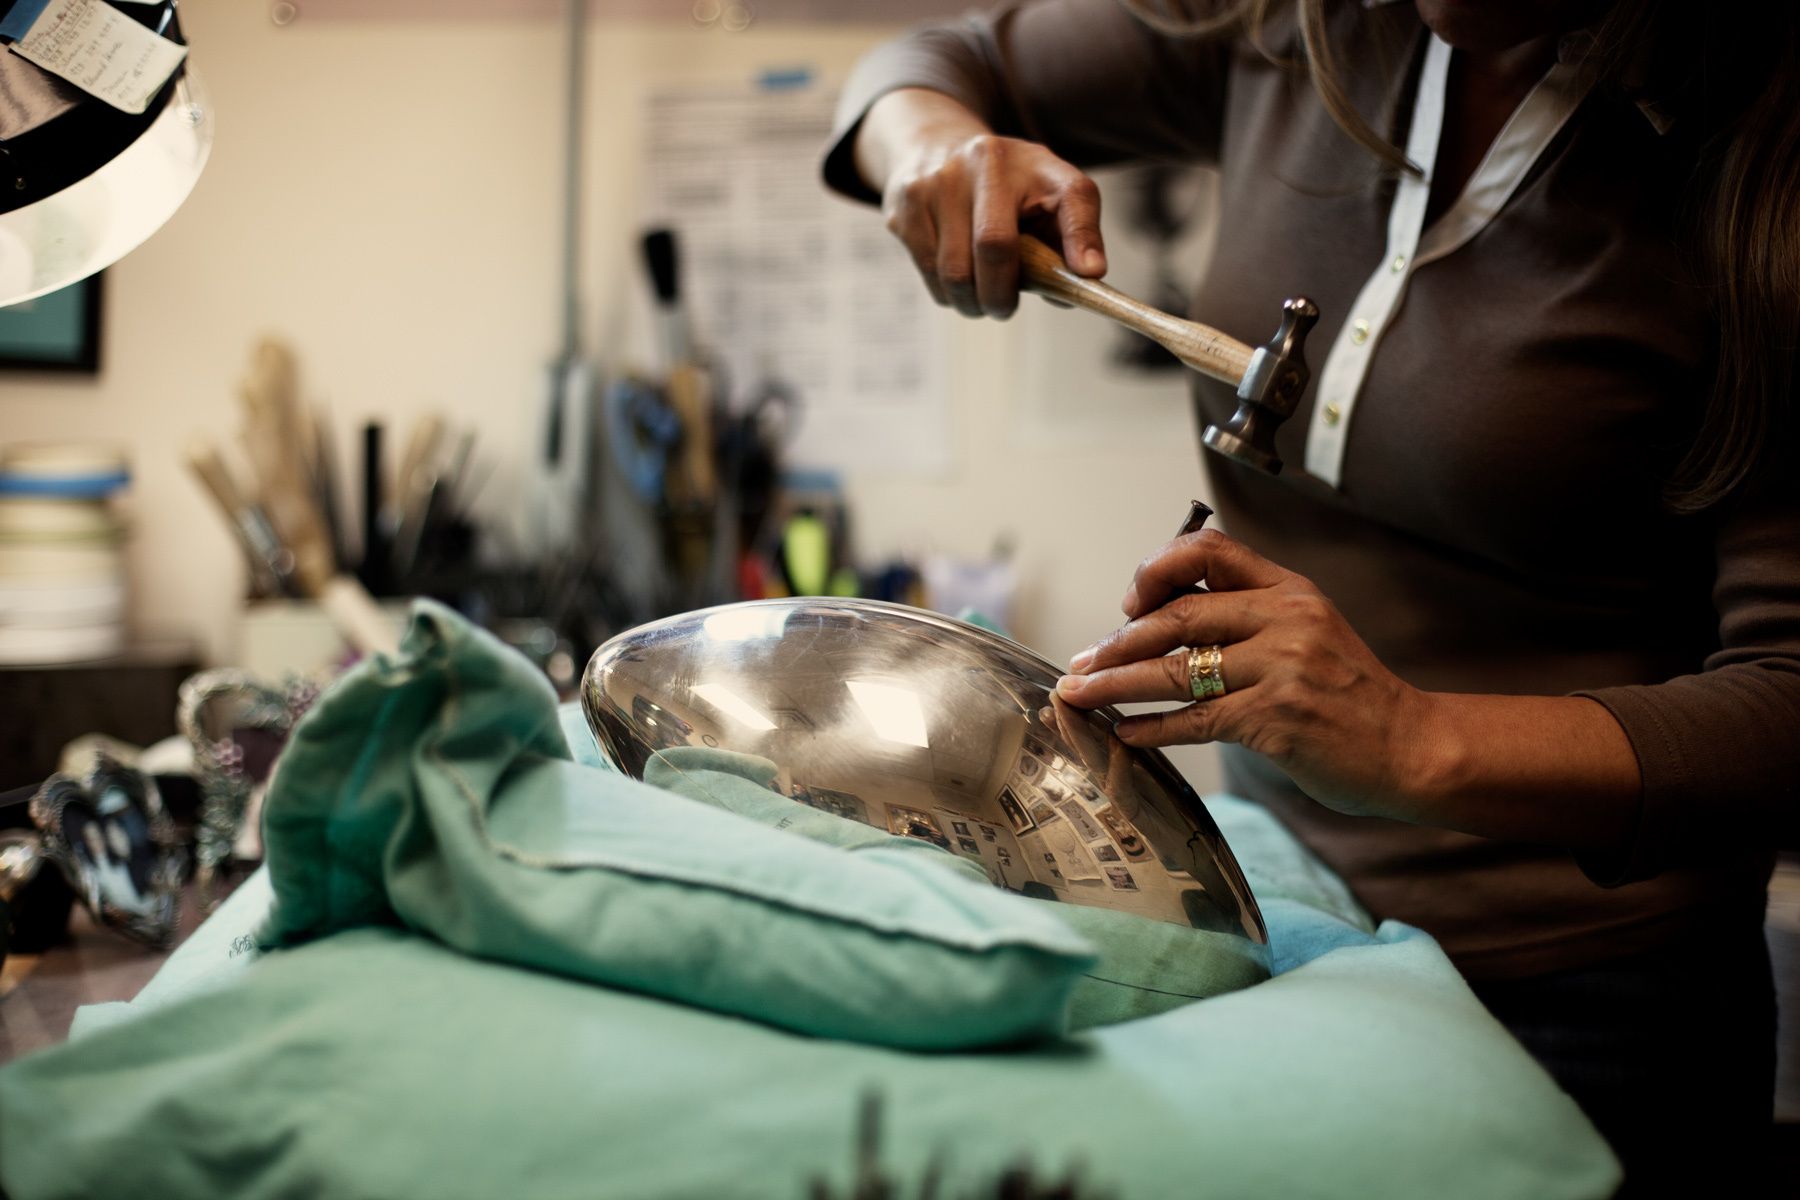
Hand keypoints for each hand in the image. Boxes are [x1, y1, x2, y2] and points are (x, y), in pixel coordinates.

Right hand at [855, 89, 1105, 319]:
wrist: (933, 146)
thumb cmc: (1008, 184)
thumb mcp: (1049, 188)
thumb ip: (1075, 231)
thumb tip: (1089, 276)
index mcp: (1029, 158)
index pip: (1069, 197)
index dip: (1081, 237)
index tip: (1088, 275)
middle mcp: (980, 161)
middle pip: (994, 247)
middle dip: (1001, 294)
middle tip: (1004, 307)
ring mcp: (935, 182)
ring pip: (955, 273)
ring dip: (972, 301)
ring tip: (981, 295)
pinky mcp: (904, 207)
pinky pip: (929, 273)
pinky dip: (947, 292)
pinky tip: (955, 278)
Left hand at [1052, 529, 1447, 821]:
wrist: (1412, 746)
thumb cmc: (1352, 695)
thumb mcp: (1310, 632)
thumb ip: (1250, 618)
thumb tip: (1163, 625)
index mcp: (1289, 590)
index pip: (1209, 550)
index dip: (1157, 569)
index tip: (1129, 602)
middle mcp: (1284, 618)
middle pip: (1178, 614)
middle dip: (1117, 640)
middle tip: (1080, 663)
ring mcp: (1281, 667)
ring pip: (1175, 668)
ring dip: (1116, 683)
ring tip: (1079, 695)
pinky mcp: (1275, 717)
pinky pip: (1194, 719)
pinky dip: (1152, 728)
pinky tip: (1124, 733)